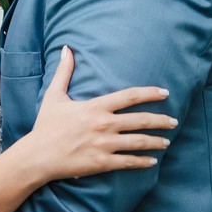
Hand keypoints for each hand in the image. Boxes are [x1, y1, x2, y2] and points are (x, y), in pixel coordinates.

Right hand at [27, 46, 177, 182]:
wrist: (37, 156)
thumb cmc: (46, 125)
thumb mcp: (54, 96)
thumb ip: (64, 72)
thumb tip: (66, 49)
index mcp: (96, 106)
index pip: (130, 96)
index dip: (150, 93)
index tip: (165, 93)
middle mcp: (104, 124)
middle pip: (141, 120)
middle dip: (161, 120)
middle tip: (174, 121)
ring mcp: (104, 144)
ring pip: (138, 142)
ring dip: (156, 141)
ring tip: (166, 142)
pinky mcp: (102, 162)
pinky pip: (128, 162)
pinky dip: (142, 161)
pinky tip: (152, 161)